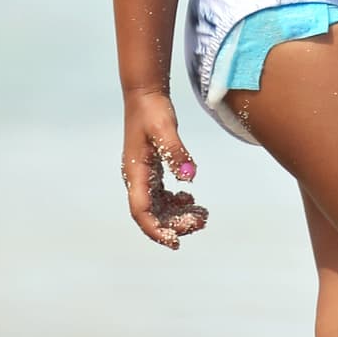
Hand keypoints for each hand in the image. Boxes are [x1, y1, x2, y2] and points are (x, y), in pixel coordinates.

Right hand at [121, 92, 206, 250]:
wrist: (145, 95)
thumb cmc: (153, 110)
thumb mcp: (166, 129)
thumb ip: (177, 153)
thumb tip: (189, 178)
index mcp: (135, 173)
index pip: (141, 212)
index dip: (156, 230)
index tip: (175, 241)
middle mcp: (136, 178)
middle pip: (152, 214)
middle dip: (174, 224)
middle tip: (201, 222)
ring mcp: (143, 175)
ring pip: (158, 207)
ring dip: (177, 215)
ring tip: (202, 215)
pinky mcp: (151, 170)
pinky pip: (162, 196)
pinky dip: (177, 203)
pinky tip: (191, 200)